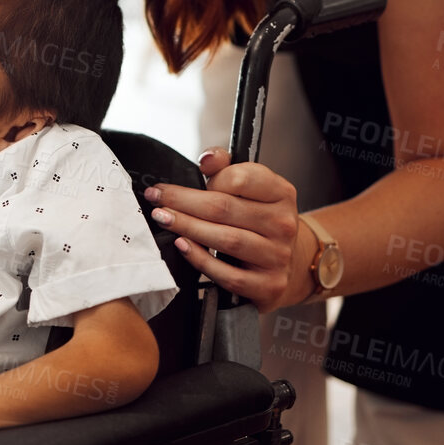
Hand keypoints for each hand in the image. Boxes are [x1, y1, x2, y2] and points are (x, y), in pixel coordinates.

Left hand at [143, 147, 315, 312]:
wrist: (286, 261)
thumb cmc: (258, 219)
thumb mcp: (252, 187)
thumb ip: (227, 167)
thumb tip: (207, 159)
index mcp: (281, 193)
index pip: (241, 178)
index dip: (208, 180)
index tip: (181, 183)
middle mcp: (284, 224)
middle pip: (225, 208)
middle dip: (183, 202)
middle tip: (157, 199)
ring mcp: (278, 256)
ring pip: (226, 239)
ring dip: (188, 227)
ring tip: (164, 219)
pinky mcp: (269, 285)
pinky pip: (229, 274)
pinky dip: (201, 260)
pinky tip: (183, 246)